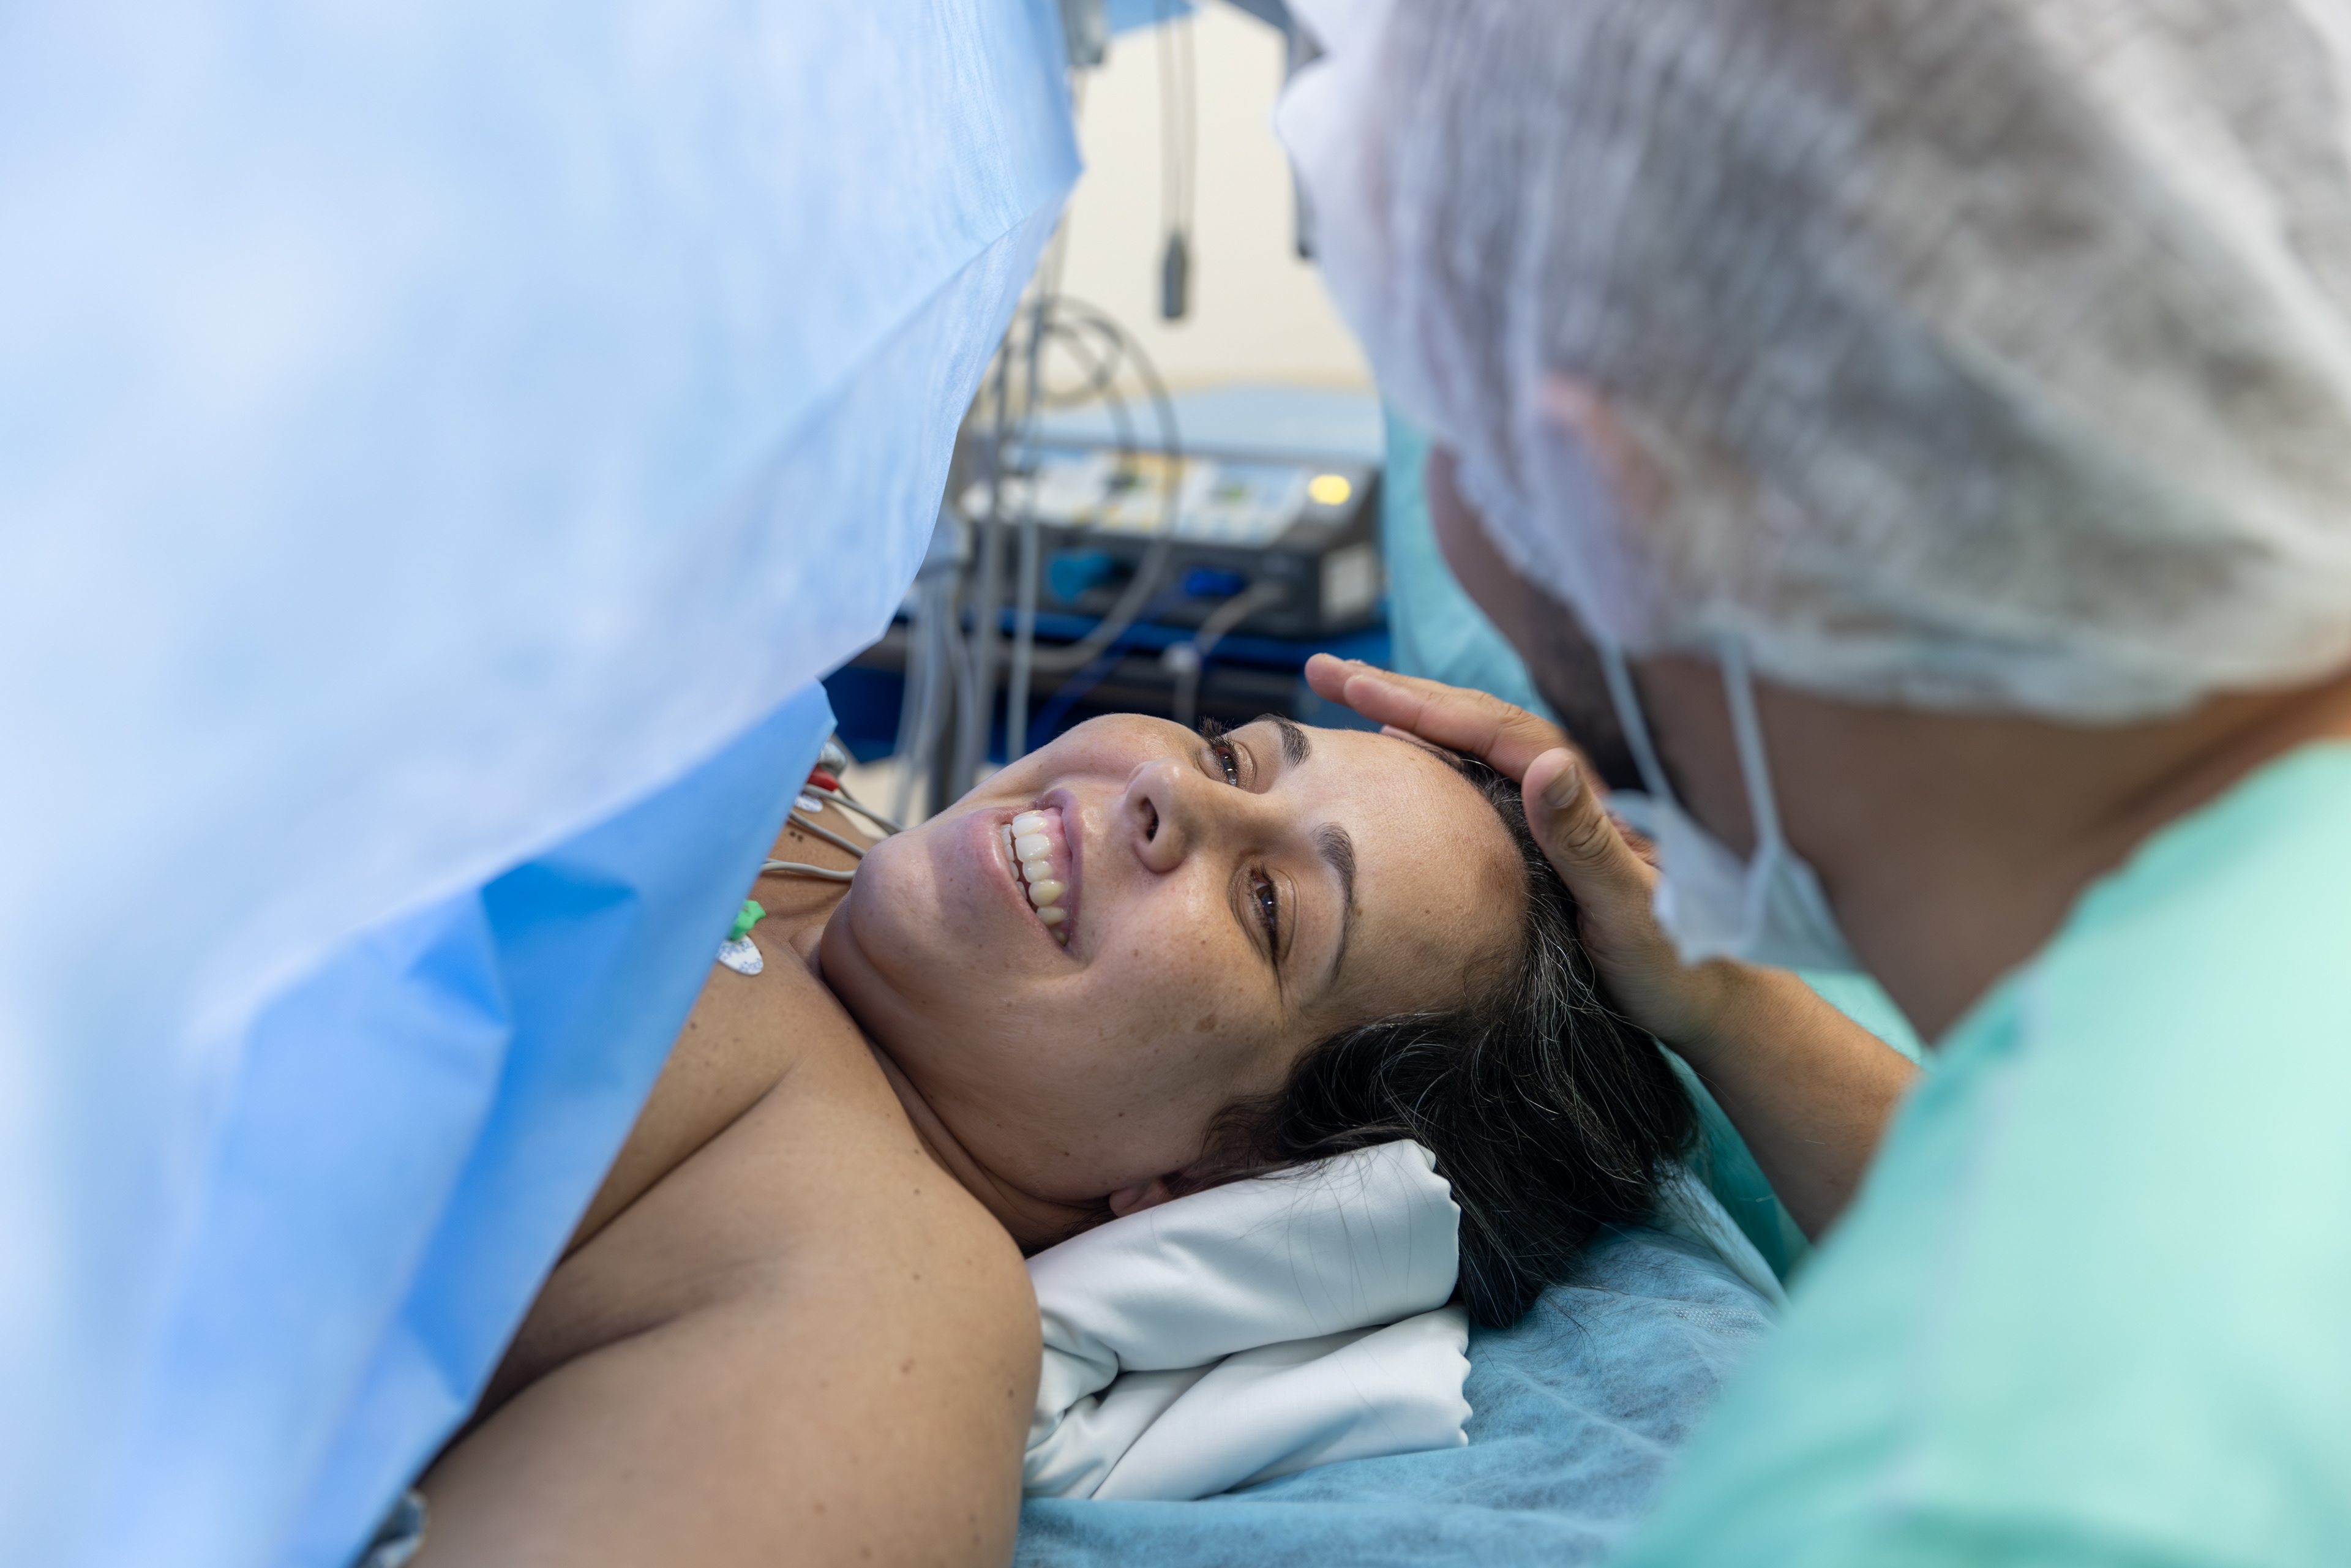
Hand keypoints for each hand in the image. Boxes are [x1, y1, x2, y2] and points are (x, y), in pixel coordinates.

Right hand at [1306, 656, 1919, 1235]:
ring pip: (1475, 737)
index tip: (1352, 683)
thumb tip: (1544, 762)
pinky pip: (1480, 769)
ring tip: (1348, 690)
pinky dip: (1434, 747)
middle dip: (1396, 689)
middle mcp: (1566, 784)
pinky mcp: (1547, 830)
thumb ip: (1588, 840)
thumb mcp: (1631, 909)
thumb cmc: (1676, 962)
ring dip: (1412, 709)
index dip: (1417, 702)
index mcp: (1580, 791)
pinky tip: (1404, 750)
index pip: (1488, 727)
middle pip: (1473, 716)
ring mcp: (1556, 804)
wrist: (1712, 996)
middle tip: (1323, 669)